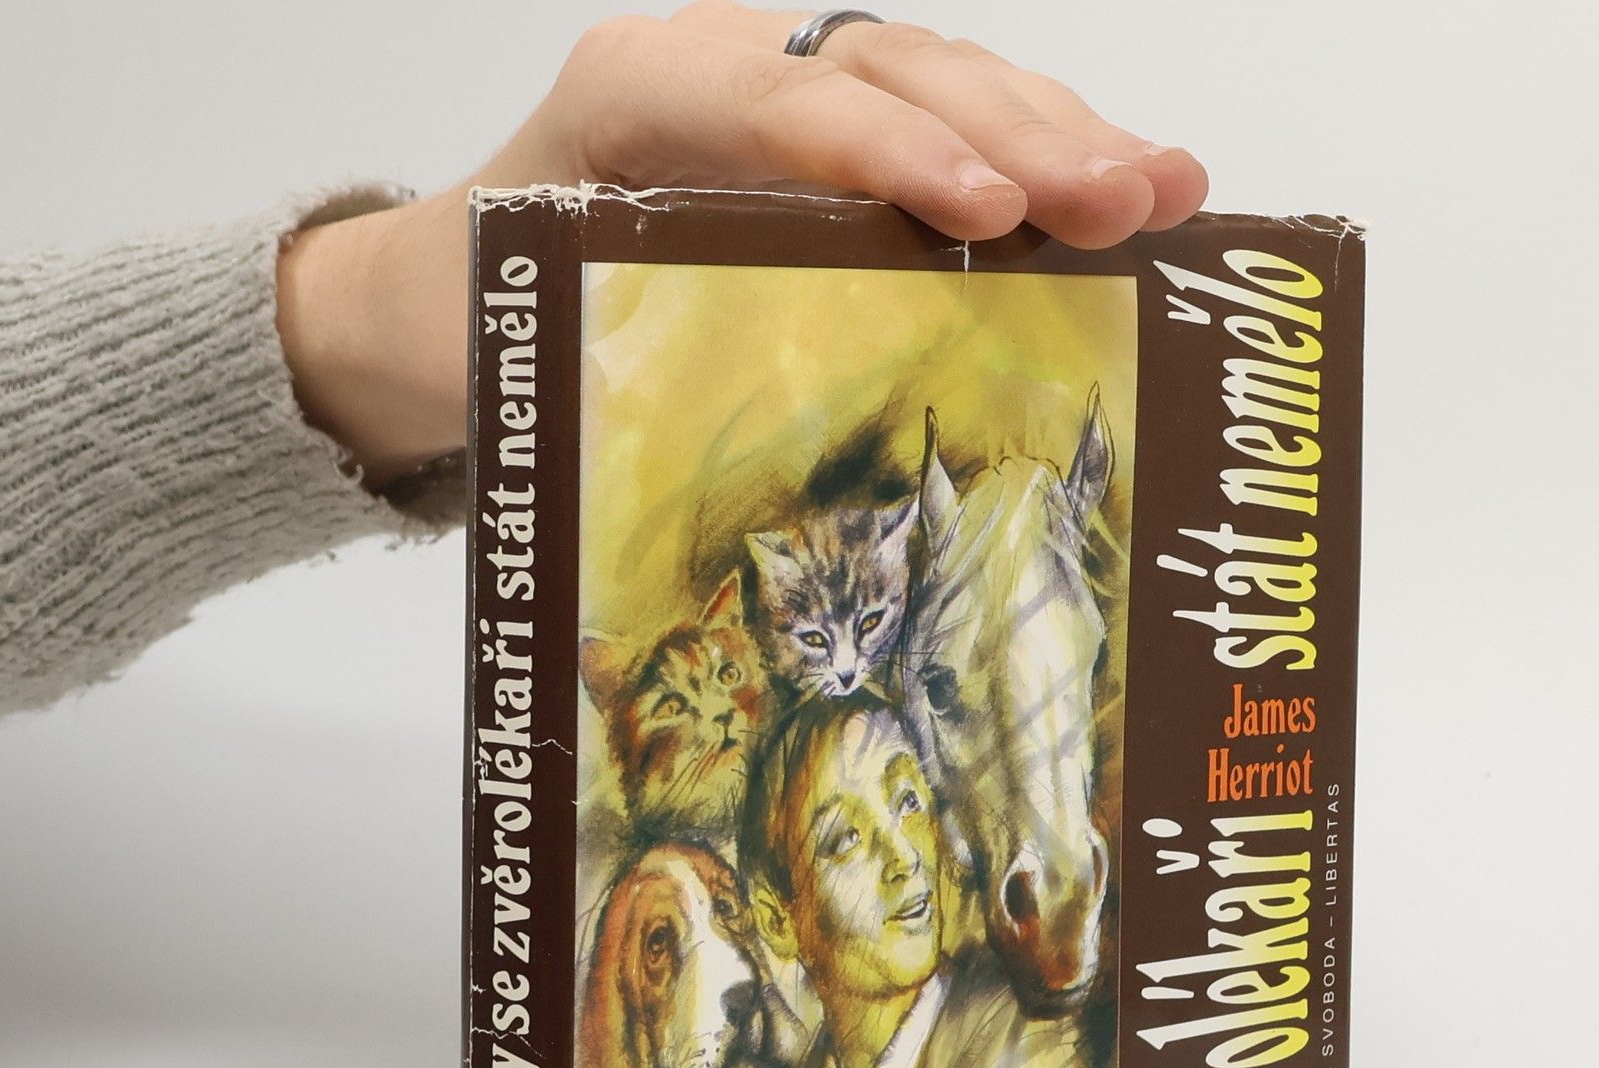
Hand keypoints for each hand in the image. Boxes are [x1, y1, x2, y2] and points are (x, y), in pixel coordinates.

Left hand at [277, 4, 1207, 482]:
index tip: (991, 211)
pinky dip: (1036, 160)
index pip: (784, 102)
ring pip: (941, 84)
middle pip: (893, 70)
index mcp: (640, 91)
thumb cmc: (472, 317)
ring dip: (1059, 135)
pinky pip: (944, 128)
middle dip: (1019, 133)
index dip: (896, 151)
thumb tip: (752, 471)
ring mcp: (785, 93)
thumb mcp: (523, 331)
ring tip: (1167, 189)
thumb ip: (627, 348)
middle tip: (1129, 201)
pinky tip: (1129, 190)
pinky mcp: (827, 142)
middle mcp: (724, 66)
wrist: (431, 291)